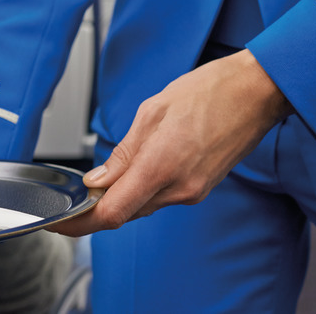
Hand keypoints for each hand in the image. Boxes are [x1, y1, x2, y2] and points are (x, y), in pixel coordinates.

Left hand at [50, 49, 292, 235]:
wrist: (257, 93)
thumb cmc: (210, 92)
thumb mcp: (153, 112)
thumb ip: (124, 152)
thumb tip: (98, 180)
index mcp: (161, 167)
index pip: (112, 213)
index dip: (79, 223)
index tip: (58, 222)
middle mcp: (179, 189)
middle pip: (124, 214)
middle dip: (93, 212)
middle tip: (68, 203)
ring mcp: (193, 192)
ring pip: (142, 206)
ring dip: (118, 199)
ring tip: (94, 185)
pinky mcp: (201, 188)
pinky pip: (161, 197)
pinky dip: (140, 190)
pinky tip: (129, 176)